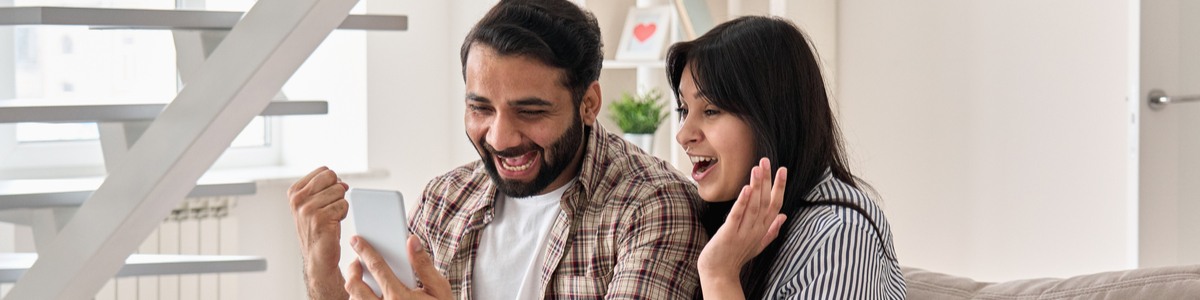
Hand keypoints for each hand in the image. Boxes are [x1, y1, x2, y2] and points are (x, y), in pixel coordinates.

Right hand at [288, 166, 350, 296]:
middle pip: (332, 177)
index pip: (325, 171)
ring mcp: (307, 209)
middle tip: (329, 208)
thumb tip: (343, 183)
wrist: (318, 255)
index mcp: (294, 191)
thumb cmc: (318, 228)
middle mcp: (298, 199)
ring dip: (340, 205)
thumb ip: (323, 186)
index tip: (324, 200)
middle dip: (337, 192)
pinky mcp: (320, 218)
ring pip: (340, 191)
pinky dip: (342, 214)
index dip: (331, 184)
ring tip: (329, 218)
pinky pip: (343, 204)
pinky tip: (332, 224)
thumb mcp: (313, 203)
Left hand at [346, 235, 452, 299]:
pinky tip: (369, 295)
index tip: (357, 240)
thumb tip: (412, 241)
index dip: (365, 251)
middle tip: (356, 262)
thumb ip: (424, 264)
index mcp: (399, 298)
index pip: (377, 268)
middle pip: (355, 285)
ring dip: (355, 288)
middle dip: (352, 270)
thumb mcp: (438, 288)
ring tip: (363, 280)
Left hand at [697, 158, 787, 280]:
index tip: (783, 169)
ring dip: (756, 187)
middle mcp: (756, 229)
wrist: (719, 274)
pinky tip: (745, 188)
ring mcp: (743, 232)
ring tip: (757, 168)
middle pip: (765, 202)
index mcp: (763, 229)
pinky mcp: (729, 234)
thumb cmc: (736, 257)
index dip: (780, 186)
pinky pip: (737, 216)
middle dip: (767, 180)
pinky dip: (742, 202)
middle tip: (766, 160)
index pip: (775, 204)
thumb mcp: (758, 243)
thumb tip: (784, 216)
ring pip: (753, 206)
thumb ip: (772, 229)